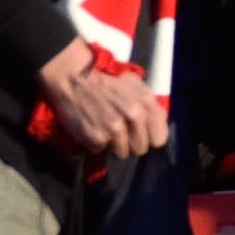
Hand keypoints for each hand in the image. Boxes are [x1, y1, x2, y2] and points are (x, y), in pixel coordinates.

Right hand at [35, 39, 165, 163]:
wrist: (75, 81)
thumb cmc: (107, 83)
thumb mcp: (136, 86)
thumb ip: (151, 107)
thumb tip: (159, 128)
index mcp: (147, 103)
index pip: (159, 139)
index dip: (149, 139)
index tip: (142, 136)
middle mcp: (134, 116)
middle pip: (140, 149)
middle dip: (131, 144)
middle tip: (120, 133)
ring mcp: (114, 128)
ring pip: (122, 154)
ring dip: (113, 146)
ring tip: (105, 129)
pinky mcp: (96, 138)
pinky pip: (101, 151)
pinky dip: (96, 144)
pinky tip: (93, 129)